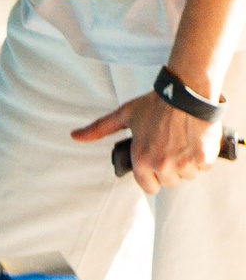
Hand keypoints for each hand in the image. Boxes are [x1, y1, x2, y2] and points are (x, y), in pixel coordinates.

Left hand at [74, 87, 226, 195]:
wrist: (187, 92)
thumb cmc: (156, 103)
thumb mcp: (123, 115)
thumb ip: (99, 129)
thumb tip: (74, 136)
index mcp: (142, 161)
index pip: (149, 187)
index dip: (154, 176)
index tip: (158, 163)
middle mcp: (162, 165)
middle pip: (170, 182)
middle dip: (172, 169)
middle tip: (173, 149)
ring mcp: (184, 162)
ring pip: (188, 175)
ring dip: (188, 164)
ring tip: (185, 144)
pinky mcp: (204, 157)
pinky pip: (204, 167)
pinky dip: (204, 157)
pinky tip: (198, 142)